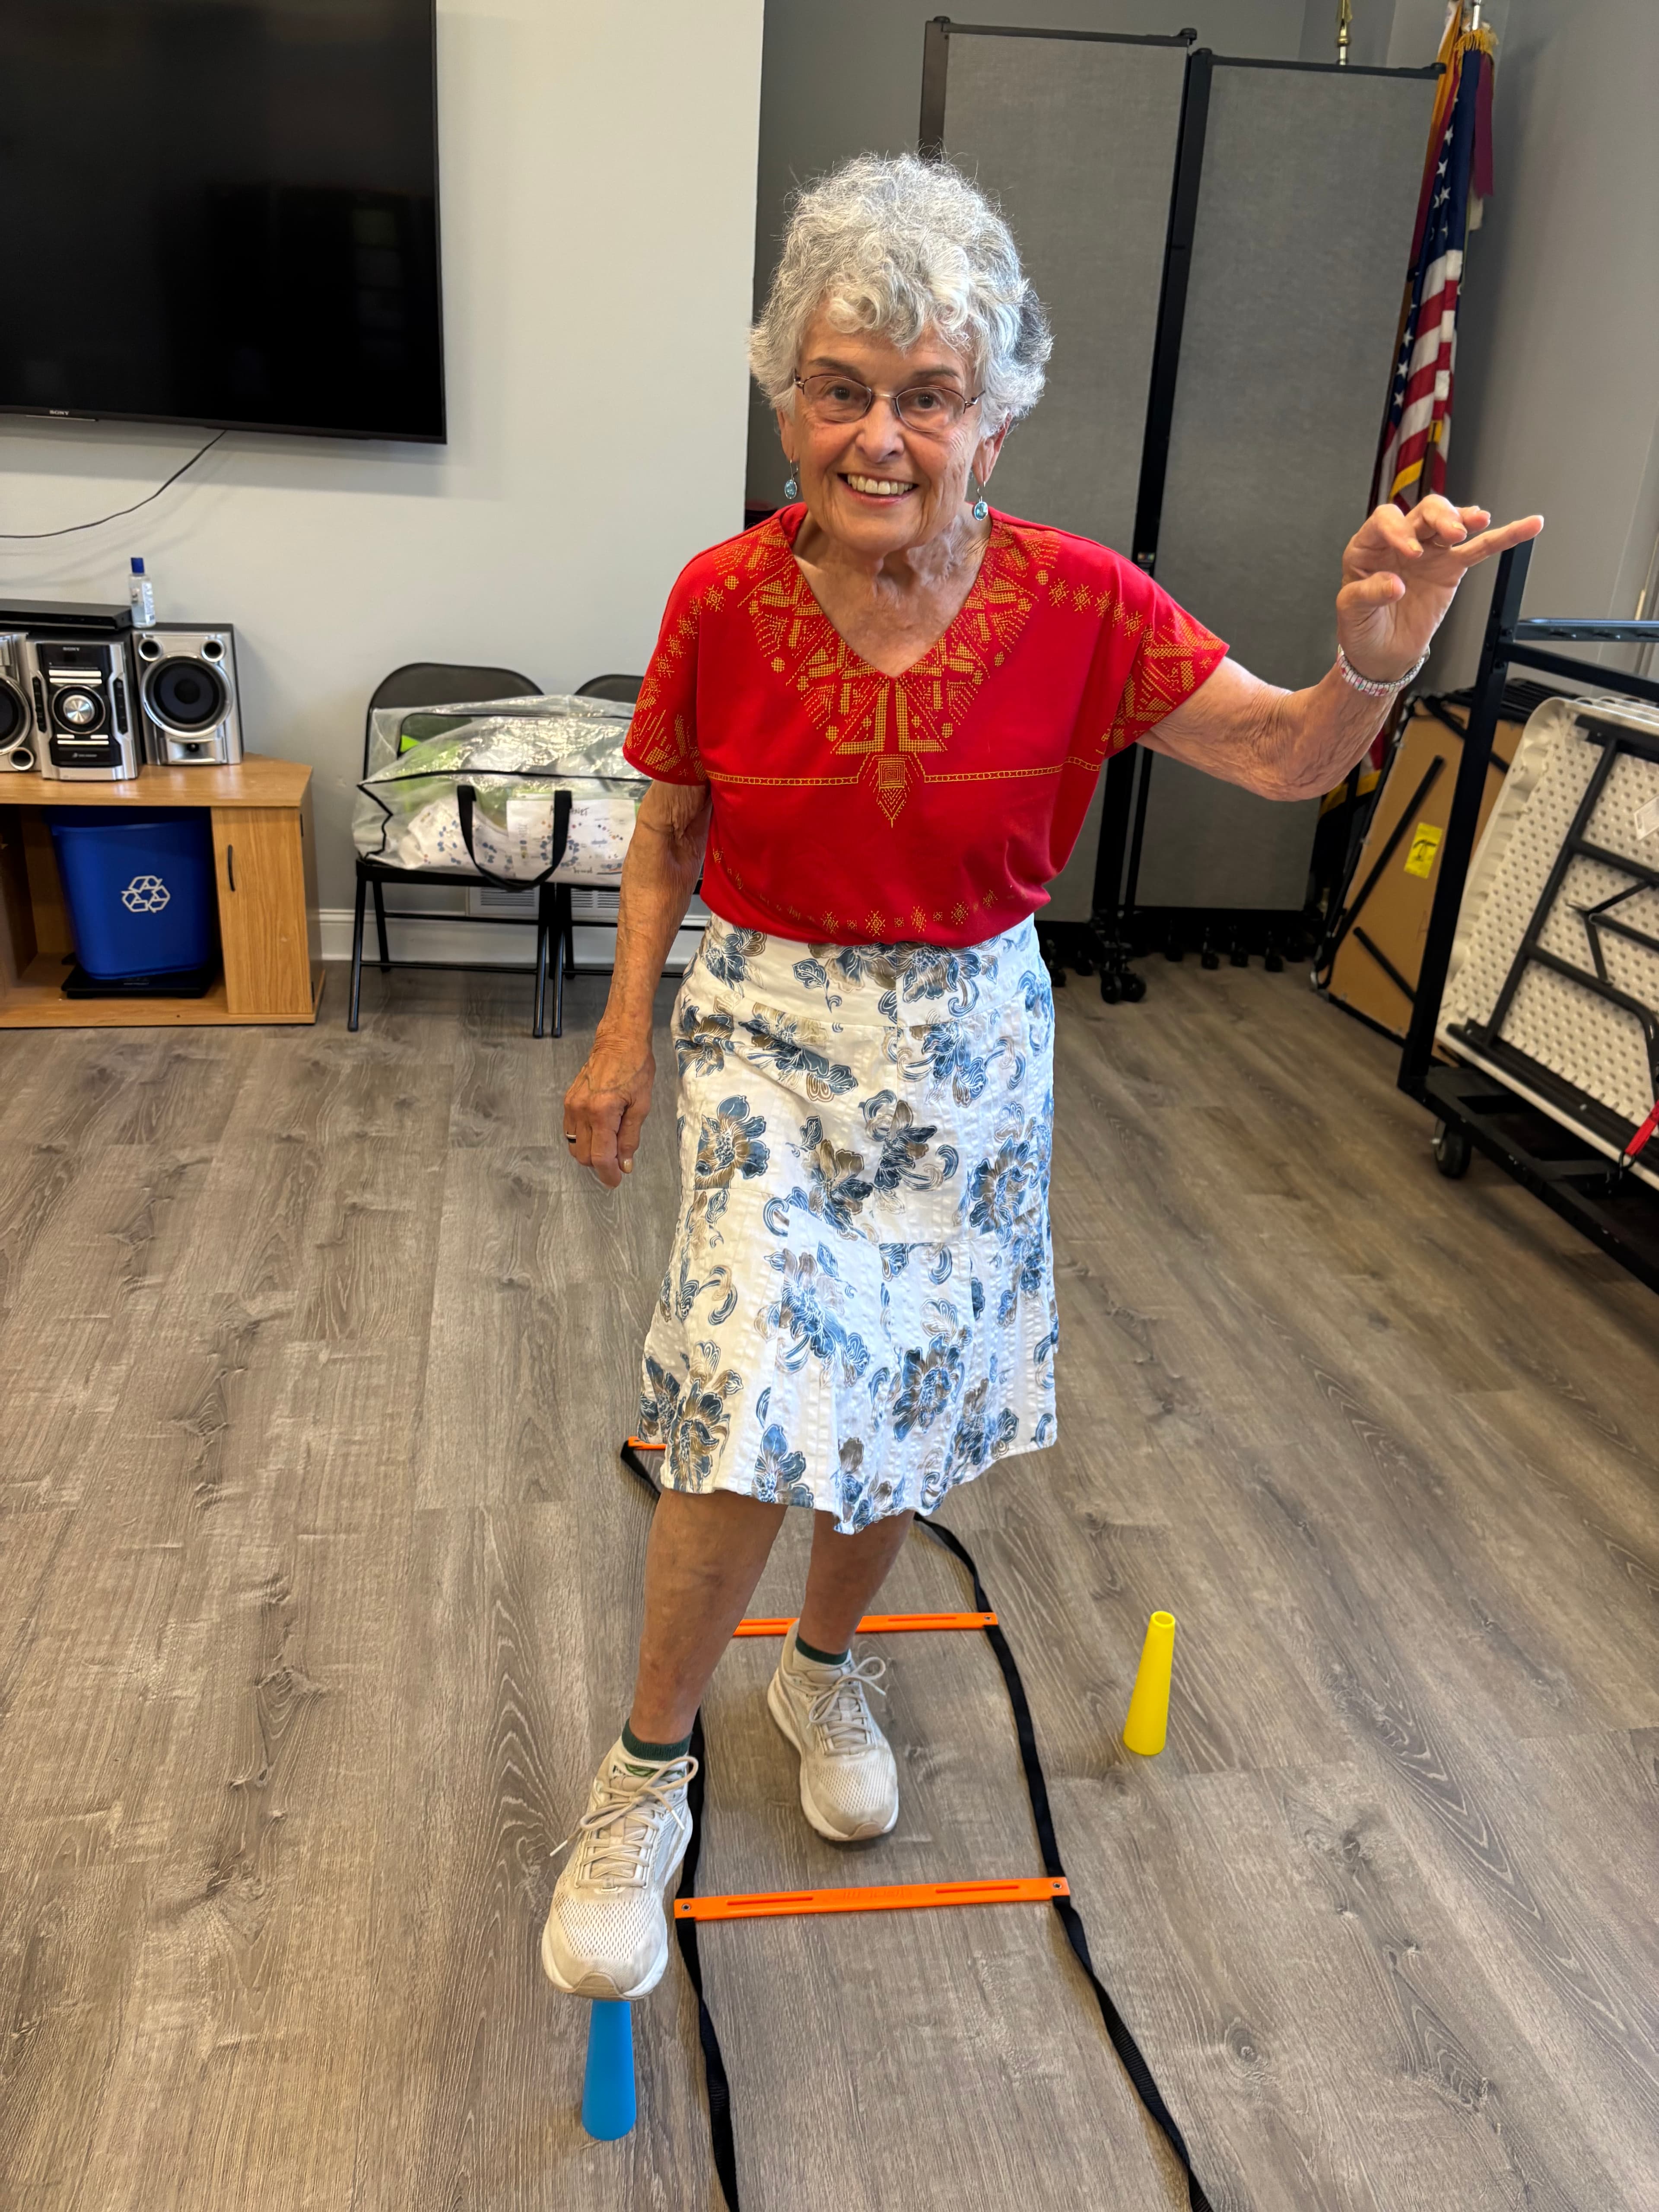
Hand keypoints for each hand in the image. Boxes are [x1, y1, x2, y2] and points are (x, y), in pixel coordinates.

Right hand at [564, 1030, 653, 1188]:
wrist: (619, 1041)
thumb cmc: (635, 1068)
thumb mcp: (641, 1106)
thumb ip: (630, 1138)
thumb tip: (624, 1165)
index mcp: (601, 1112)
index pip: (599, 1156)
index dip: (608, 1174)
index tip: (616, 1181)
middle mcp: (581, 1111)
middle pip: (583, 1156)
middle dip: (600, 1164)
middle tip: (618, 1161)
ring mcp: (571, 1106)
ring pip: (574, 1146)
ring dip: (590, 1153)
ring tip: (610, 1144)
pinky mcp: (568, 1101)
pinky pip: (571, 1131)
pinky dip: (584, 1139)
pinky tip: (600, 1132)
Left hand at [1336, 496, 1543, 681]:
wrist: (1381, 654)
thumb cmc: (1361, 628)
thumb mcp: (1351, 613)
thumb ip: (1367, 594)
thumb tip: (1394, 584)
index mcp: (1369, 547)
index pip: (1385, 520)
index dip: (1399, 529)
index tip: (1410, 552)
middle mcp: (1400, 542)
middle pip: (1424, 511)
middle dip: (1440, 516)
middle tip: (1451, 534)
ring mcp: (1428, 552)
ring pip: (1449, 522)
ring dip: (1464, 518)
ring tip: (1477, 523)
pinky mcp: (1450, 568)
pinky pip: (1480, 548)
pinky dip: (1504, 537)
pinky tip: (1528, 525)